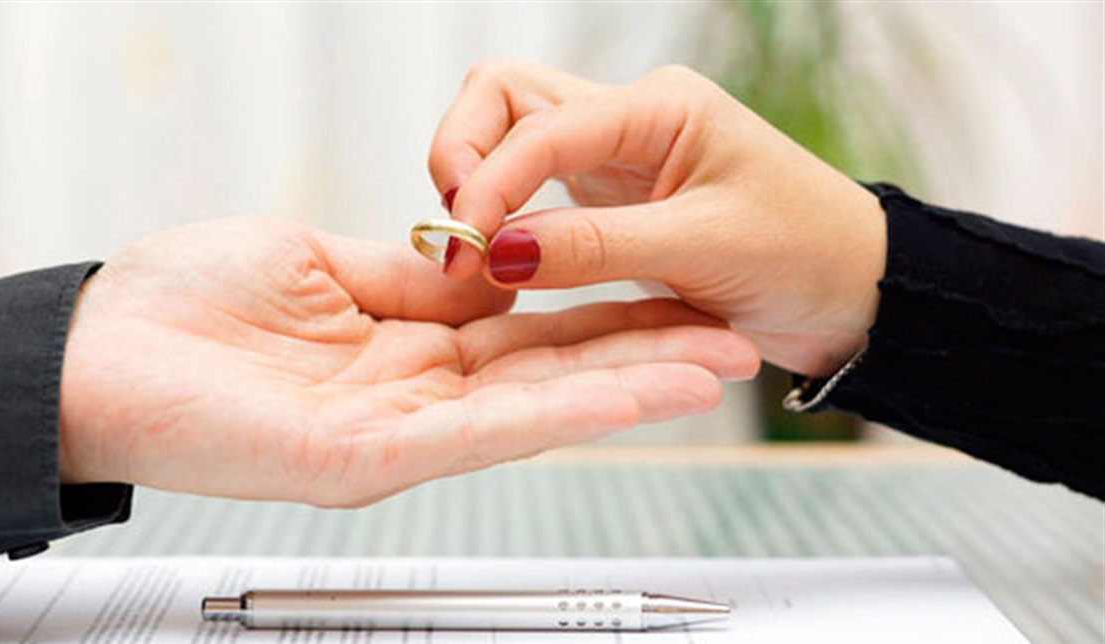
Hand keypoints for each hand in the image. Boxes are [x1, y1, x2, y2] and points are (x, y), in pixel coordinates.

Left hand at [58, 218, 757, 506]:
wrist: (88, 352)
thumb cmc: (180, 306)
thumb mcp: (315, 261)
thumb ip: (408, 275)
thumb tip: (484, 263)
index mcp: (399, 346)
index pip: (524, 330)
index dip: (602, 314)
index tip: (671, 294)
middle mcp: (407, 399)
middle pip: (548, 376)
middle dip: (643, 357)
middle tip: (731, 342)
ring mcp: (392, 435)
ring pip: (534, 410)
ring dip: (629, 388)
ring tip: (714, 367)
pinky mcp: (365, 458)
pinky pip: (481, 431)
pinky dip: (563, 408)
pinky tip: (631, 391)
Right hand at [430, 61, 886, 375]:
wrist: (854, 291)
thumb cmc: (805, 256)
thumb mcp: (704, 250)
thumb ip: (595, 247)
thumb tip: (495, 250)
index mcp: (658, 108)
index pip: (537, 122)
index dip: (489, 181)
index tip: (464, 247)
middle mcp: (627, 118)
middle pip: (503, 97)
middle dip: (462, 153)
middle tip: (452, 233)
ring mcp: (613, 156)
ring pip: (508, 136)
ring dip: (475, 182)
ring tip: (470, 250)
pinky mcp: (606, 198)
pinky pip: (530, 187)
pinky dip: (501, 214)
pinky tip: (497, 257)